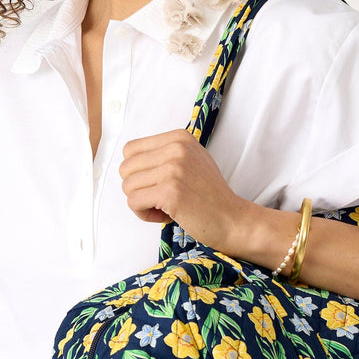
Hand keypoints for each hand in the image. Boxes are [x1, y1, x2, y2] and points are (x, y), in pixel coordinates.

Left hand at [118, 128, 250, 252]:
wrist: (232, 220)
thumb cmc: (210, 196)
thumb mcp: (192, 162)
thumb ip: (165, 155)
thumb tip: (130, 160)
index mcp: (179, 138)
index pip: (130, 150)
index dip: (139, 172)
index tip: (159, 185)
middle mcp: (176, 148)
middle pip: (126, 168)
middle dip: (138, 189)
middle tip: (160, 200)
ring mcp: (173, 169)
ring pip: (127, 186)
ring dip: (142, 203)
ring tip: (165, 208)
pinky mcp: (170, 192)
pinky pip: (134, 202)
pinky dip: (144, 214)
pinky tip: (165, 216)